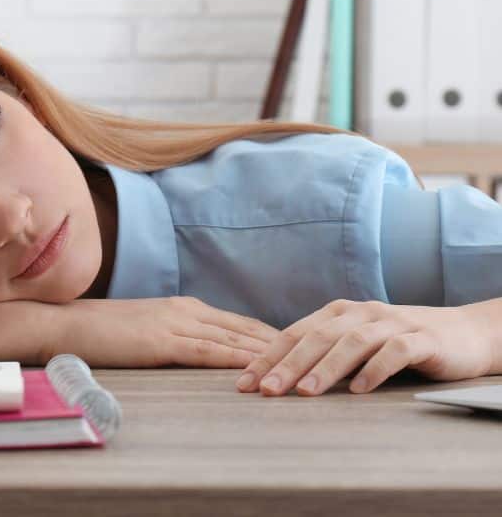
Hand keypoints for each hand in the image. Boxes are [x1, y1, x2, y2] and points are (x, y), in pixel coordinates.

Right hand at [46, 296, 280, 367]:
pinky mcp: (162, 341)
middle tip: (318, 351)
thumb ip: (174, 337)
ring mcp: (175, 323)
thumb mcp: (145, 330)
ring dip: (270, 352)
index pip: (238, 323)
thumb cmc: (101, 331)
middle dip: (284, 341)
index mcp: (183, 307)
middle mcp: (186, 311)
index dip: (272, 334)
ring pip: (234, 339)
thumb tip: (198, 352)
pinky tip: (260, 366)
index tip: (302, 345)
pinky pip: (209, 351)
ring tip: (303, 362)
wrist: (65, 322)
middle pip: (246, 328)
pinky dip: (238, 358)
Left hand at [235, 299, 493, 396]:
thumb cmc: (397, 342)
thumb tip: (274, 376)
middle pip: (316, 337)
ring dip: (326, 368)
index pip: (293, 334)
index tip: (244, 384)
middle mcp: (360, 313)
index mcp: (337, 313)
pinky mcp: (422, 339)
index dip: (267, 357)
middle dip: (287, 364)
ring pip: (351, 342)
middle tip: (266, 391)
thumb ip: (322, 352)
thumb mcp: (355, 343)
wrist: (463, 333)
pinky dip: (375, 370)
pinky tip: (359, 391)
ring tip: (305, 393)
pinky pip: (395, 352)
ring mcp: (392, 323)